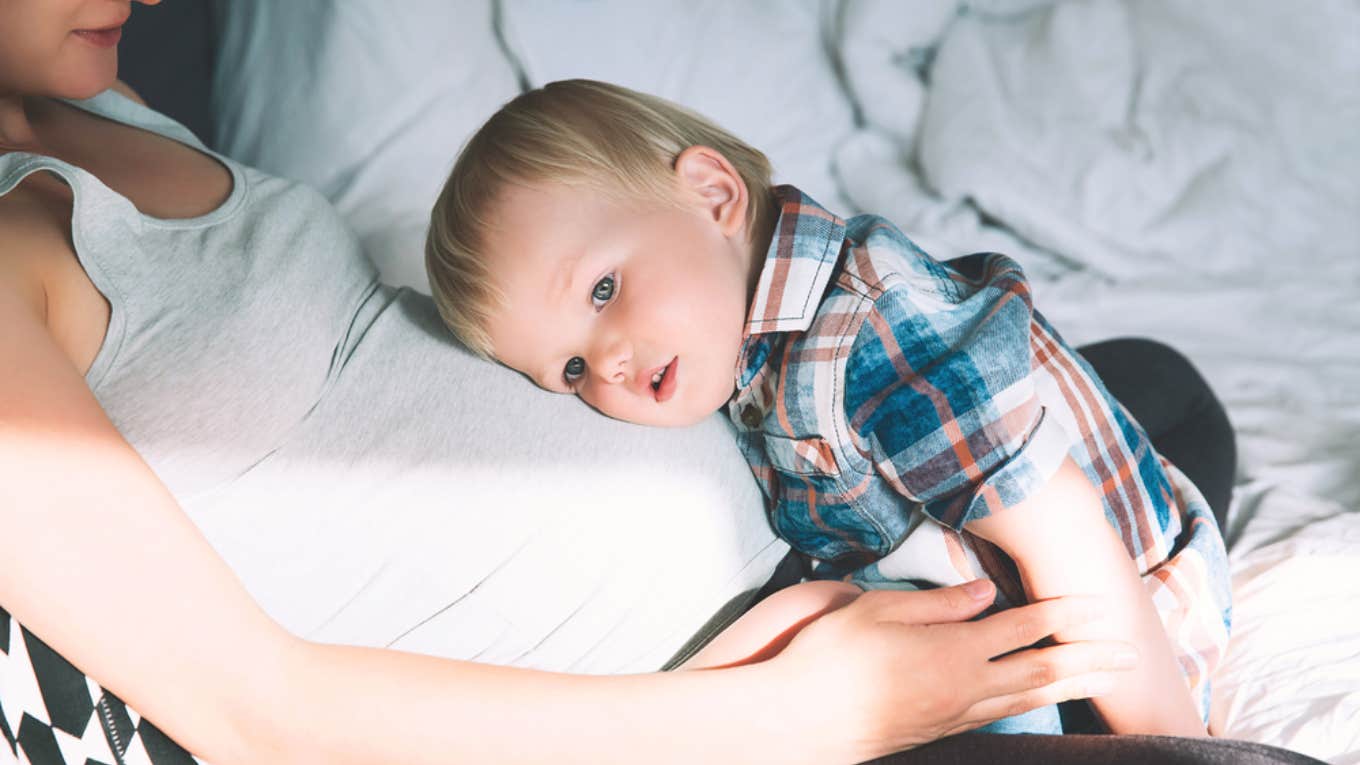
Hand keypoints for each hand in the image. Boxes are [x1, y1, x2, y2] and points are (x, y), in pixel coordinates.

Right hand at [761, 580, 1136, 763]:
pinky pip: (1003, 712)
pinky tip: (1043, 696)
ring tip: (1106, 675)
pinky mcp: (942, 728)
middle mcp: (965, 686)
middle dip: (1091, 657)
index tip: (1099, 603)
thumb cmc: (831, 657)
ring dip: (1074, 684)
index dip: (1064, 614)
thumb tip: (986, 592)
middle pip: (1043, 670)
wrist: (803, 721)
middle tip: (1132, 651)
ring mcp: (956, 713)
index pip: (1023, 628)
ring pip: (1029, 698)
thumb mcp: (877, 610)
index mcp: (952, 651)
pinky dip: (1035, 701)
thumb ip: (939, 603)